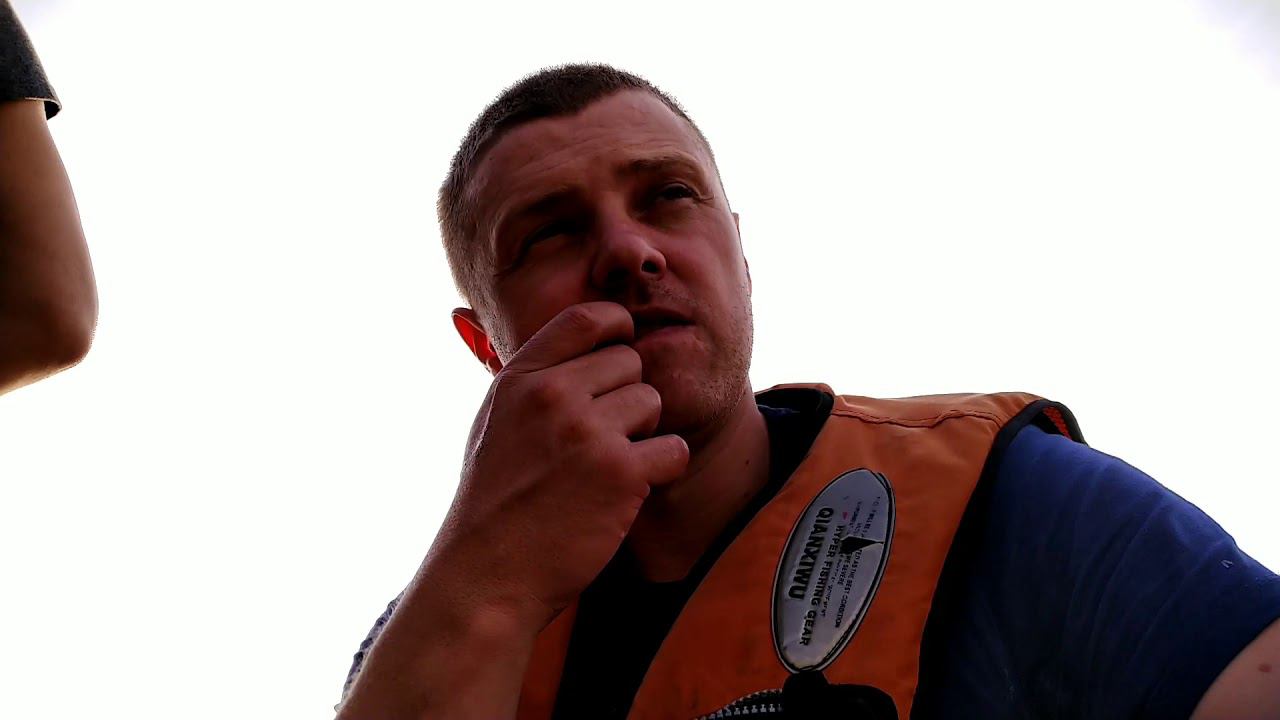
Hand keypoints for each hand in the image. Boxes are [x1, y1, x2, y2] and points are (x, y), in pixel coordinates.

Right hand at [431, 301, 689, 630]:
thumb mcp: (495, 424)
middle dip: (626, 398)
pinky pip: (673, 448)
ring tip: (607, 469)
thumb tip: (573, 344)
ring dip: (642, 435)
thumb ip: (532, 382)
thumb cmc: (493, 503)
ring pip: (652, 403)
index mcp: (521, 379)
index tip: (622, 348)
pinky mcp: (620, 473)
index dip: (617, 327)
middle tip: (604, 439)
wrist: (488, 576)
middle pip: (630, 362)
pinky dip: (661, 469)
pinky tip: (630, 489)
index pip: (587, 318)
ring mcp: (587, 432)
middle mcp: (553, 396)